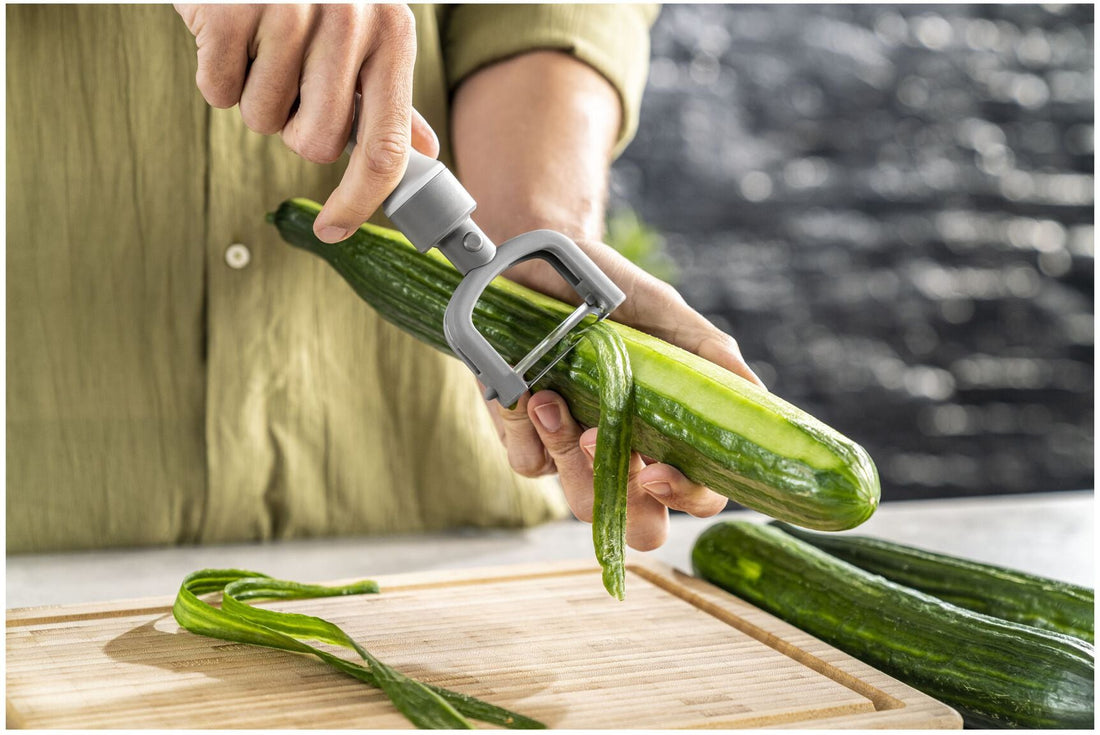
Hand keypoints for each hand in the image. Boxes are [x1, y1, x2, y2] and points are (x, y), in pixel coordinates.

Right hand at [174, 3, 438, 242]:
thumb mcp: (363, 33)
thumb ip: (386, 98)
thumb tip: (420, 154)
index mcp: (392, 35)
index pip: (385, 147)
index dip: (359, 201)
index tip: (335, 230)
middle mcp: (352, 19)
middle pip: (315, 144)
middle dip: (293, 127)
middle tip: (289, 81)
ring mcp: (291, 9)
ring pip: (263, 120)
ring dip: (255, 97)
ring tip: (261, 48)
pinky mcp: (232, 7)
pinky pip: (217, 92)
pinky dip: (216, 76)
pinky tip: (229, 37)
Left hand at [487, 245, 765, 550]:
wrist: (537, 259)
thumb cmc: (609, 289)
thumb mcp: (666, 313)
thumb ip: (712, 357)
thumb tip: (758, 400)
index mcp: (671, 431)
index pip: (700, 493)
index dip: (685, 495)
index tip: (656, 471)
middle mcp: (627, 451)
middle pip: (642, 525)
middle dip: (625, 503)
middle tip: (597, 444)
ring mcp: (575, 452)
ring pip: (582, 502)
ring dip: (565, 453)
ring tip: (550, 399)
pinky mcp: (527, 440)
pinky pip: (532, 464)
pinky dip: (525, 429)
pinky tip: (525, 389)